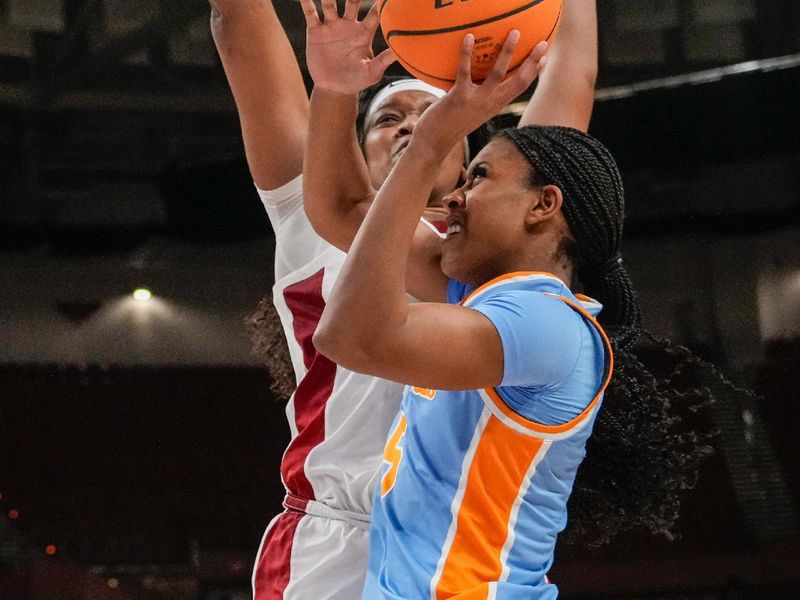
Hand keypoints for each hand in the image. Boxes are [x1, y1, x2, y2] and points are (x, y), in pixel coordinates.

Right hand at [299, 0, 396, 93]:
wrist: (334, 89)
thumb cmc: (356, 81)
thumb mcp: (372, 72)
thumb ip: (384, 60)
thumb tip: (401, 50)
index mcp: (364, 33)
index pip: (374, 12)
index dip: (380, 2)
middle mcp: (348, 25)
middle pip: (352, 1)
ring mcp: (331, 26)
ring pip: (330, 3)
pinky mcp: (316, 32)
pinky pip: (311, 13)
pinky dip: (306, 2)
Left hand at [414, 32, 547, 153]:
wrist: (434, 144)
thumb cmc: (449, 125)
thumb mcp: (471, 111)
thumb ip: (478, 97)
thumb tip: (477, 79)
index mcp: (495, 105)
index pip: (520, 87)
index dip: (534, 72)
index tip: (545, 57)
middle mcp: (490, 104)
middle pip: (518, 81)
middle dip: (532, 62)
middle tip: (542, 43)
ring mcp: (476, 100)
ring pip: (498, 73)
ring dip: (508, 52)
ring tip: (515, 33)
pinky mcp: (459, 97)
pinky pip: (464, 71)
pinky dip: (466, 53)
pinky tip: (469, 37)